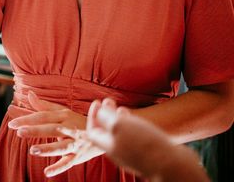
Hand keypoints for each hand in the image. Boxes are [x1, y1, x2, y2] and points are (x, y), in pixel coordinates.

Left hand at [7, 91, 102, 177]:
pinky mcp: (79, 156)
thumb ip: (43, 106)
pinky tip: (47, 172)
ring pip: (61, 146)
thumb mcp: (62, 111)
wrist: (104, 132)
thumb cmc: (76, 121)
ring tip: (32, 150)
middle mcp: (69, 127)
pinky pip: (68, 162)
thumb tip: (29, 94)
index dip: (28, 119)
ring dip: (48, 148)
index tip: (12, 123)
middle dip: (36, 130)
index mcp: (63, 116)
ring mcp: (75, 142)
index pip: (43, 116)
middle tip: (19, 132)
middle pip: (51, 128)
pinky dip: (59, 168)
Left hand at [85, 98, 206, 180]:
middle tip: (110, 101)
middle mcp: (120, 152)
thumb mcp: (118, 125)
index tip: (98, 102)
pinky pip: (137, 139)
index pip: (93, 131)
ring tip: (123, 108)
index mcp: (109, 147)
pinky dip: (134, 127)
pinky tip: (140, 120)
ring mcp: (135, 154)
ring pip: (122, 135)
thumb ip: (105, 117)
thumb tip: (100, 112)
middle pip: (107, 133)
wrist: (174, 165)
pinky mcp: (150, 154)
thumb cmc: (144, 144)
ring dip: (120, 120)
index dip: (92, 116)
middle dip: (106, 115)